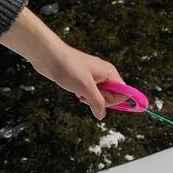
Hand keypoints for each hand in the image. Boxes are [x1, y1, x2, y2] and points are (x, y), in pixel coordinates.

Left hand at [1, 8, 124, 116]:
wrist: (49, 56)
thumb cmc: (69, 68)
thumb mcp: (86, 88)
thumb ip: (97, 102)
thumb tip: (102, 115)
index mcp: (109, 72)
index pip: (123, 92)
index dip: (114, 101)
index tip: (100, 101)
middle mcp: (104, 74)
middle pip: (111, 95)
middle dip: (99, 100)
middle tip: (86, 93)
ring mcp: (93, 76)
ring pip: (99, 95)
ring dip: (90, 99)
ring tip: (79, 91)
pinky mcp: (83, 78)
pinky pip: (89, 92)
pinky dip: (83, 95)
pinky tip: (75, 91)